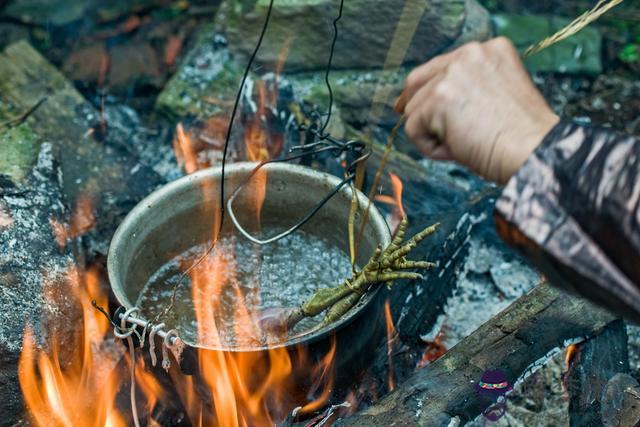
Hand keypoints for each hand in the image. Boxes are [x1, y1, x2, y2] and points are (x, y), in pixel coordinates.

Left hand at [397, 37, 558, 183]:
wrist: (533, 152)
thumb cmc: (521, 138)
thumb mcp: (496, 98)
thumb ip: (467, 89)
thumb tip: (426, 103)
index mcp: (488, 50)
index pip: (439, 67)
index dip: (429, 93)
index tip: (429, 114)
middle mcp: (469, 54)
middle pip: (416, 82)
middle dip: (421, 111)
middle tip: (436, 135)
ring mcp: (451, 74)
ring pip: (413, 109)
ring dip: (433, 133)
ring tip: (465, 144)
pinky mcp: (437, 98)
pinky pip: (412, 129)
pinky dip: (430, 147)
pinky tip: (457, 150)